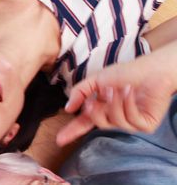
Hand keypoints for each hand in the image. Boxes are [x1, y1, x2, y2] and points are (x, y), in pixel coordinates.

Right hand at [56, 55, 174, 146]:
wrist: (151, 70)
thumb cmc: (126, 73)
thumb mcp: (96, 79)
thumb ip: (79, 91)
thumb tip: (68, 108)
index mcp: (102, 109)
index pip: (84, 123)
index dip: (72, 132)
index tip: (59, 140)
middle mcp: (114, 118)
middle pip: (98, 123)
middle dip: (95, 111)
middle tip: (94, 98)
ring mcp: (130, 123)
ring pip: (114, 122)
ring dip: (114, 103)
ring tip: (119, 88)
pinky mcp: (145, 125)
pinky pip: (131, 121)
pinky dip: (129, 104)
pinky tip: (130, 91)